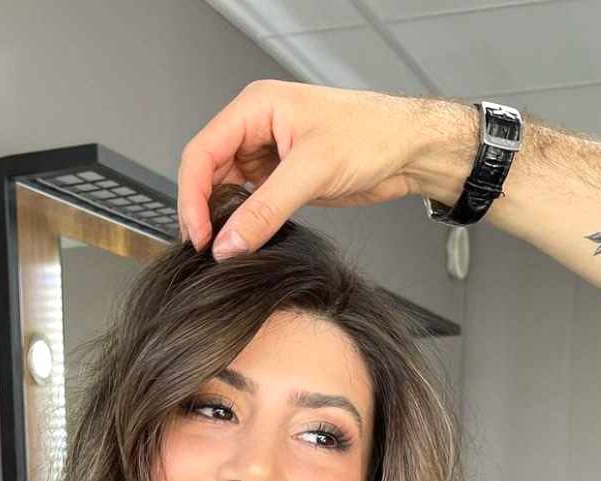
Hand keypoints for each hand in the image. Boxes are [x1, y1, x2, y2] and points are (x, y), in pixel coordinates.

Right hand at [176, 79, 449, 257]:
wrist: (408, 149)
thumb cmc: (371, 135)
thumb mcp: (312, 171)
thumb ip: (265, 210)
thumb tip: (228, 244)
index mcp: (255, 108)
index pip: (202, 153)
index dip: (192, 197)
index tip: (199, 236)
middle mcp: (255, 128)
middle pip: (208, 173)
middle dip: (203, 211)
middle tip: (207, 251)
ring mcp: (266, 154)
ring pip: (226, 191)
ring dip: (223, 221)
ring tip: (225, 251)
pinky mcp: (280, 178)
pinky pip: (249, 203)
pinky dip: (244, 224)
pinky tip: (245, 243)